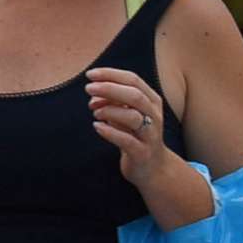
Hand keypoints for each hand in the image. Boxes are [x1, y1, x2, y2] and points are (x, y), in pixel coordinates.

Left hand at [88, 65, 171, 186]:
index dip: (110, 75)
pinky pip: (126, 140)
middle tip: (88, 88)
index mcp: (152, 101)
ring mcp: (150, 135)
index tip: (90, 75)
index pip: (132, 80)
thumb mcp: (127, 114)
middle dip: (108, 89)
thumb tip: (93, 92)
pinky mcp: (142, 153)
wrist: (153, 168)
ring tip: (95, 112)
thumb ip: (113, 101)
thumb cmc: (136, 136)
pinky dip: (109, 132)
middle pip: (134, 95)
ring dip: (109, 110)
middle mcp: (154, 116)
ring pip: (132, 116)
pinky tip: (97, 127)